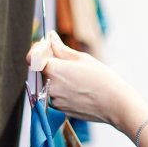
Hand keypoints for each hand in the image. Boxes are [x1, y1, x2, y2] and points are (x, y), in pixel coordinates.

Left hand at [26, 32, 147, 131]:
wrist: (115, 104)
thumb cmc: (102, 78)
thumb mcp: (82, 58)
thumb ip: (61, 49)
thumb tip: (50, 37)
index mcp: (53, 69)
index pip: (32, 58)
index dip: (38, 50)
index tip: (48, 47)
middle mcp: (49, 86)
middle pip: (43, 70)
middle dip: (54, 64)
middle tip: (73, 63)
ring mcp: (53, 99)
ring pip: (51, 83)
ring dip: (60, 78)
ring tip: (81, 78)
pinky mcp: (59, 109)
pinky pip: (56, 95)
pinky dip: (64, 90)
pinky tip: (81, 89)